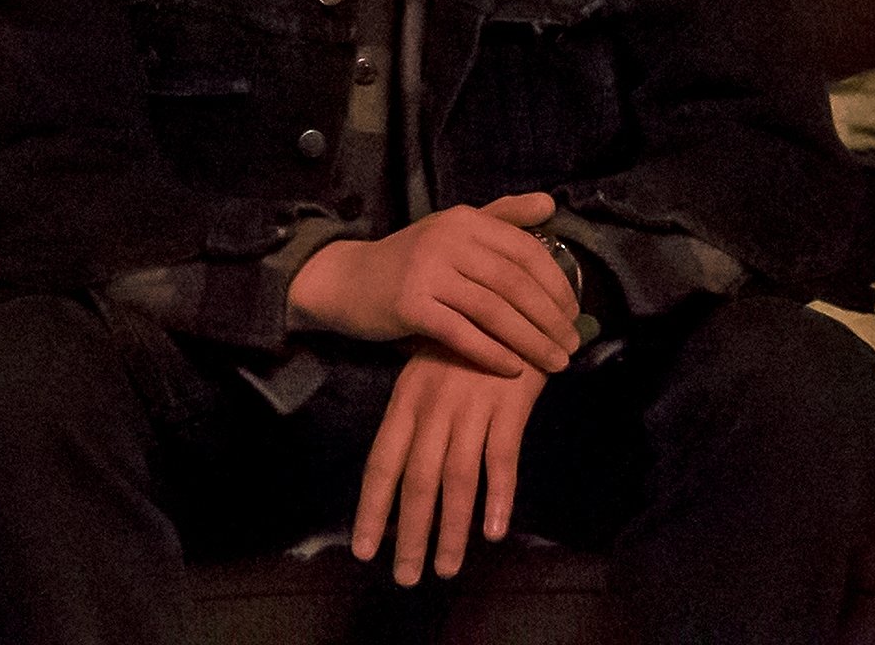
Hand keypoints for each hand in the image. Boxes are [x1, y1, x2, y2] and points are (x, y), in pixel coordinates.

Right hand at [288, 192, 580, 375]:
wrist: (346, 280)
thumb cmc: (409, 260)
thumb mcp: (453, 230)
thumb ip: (502, 216)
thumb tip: (550, 205)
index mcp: (464, 220)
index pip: (525, 250)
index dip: (556, 283)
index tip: (574, 313)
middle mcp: (447, 240)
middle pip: (513, 283)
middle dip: (550, 317)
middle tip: (573, 345)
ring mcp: (427, 272)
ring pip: (493, 311)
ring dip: (530, 340)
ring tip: (555, 364)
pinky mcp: (409, 305)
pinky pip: (461, 334)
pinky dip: (492, 354)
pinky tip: (514, 370)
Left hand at [352, 344, 547, 585]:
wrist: (510, 299)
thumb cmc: (465, 343)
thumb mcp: (425, 373)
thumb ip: (413, 419)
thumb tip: (398, 472)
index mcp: (406, 401)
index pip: (381, 463)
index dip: (372, 509)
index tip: (364, 550)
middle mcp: (432, 409)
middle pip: (415, 481)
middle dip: (409, 534)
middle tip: (407, 577)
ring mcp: (470, 407)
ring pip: (456, 480)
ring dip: (451, 529)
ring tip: (446, 568)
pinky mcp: (508, 406)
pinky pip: (501, 459)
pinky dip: (498, 497)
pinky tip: (494, 531)